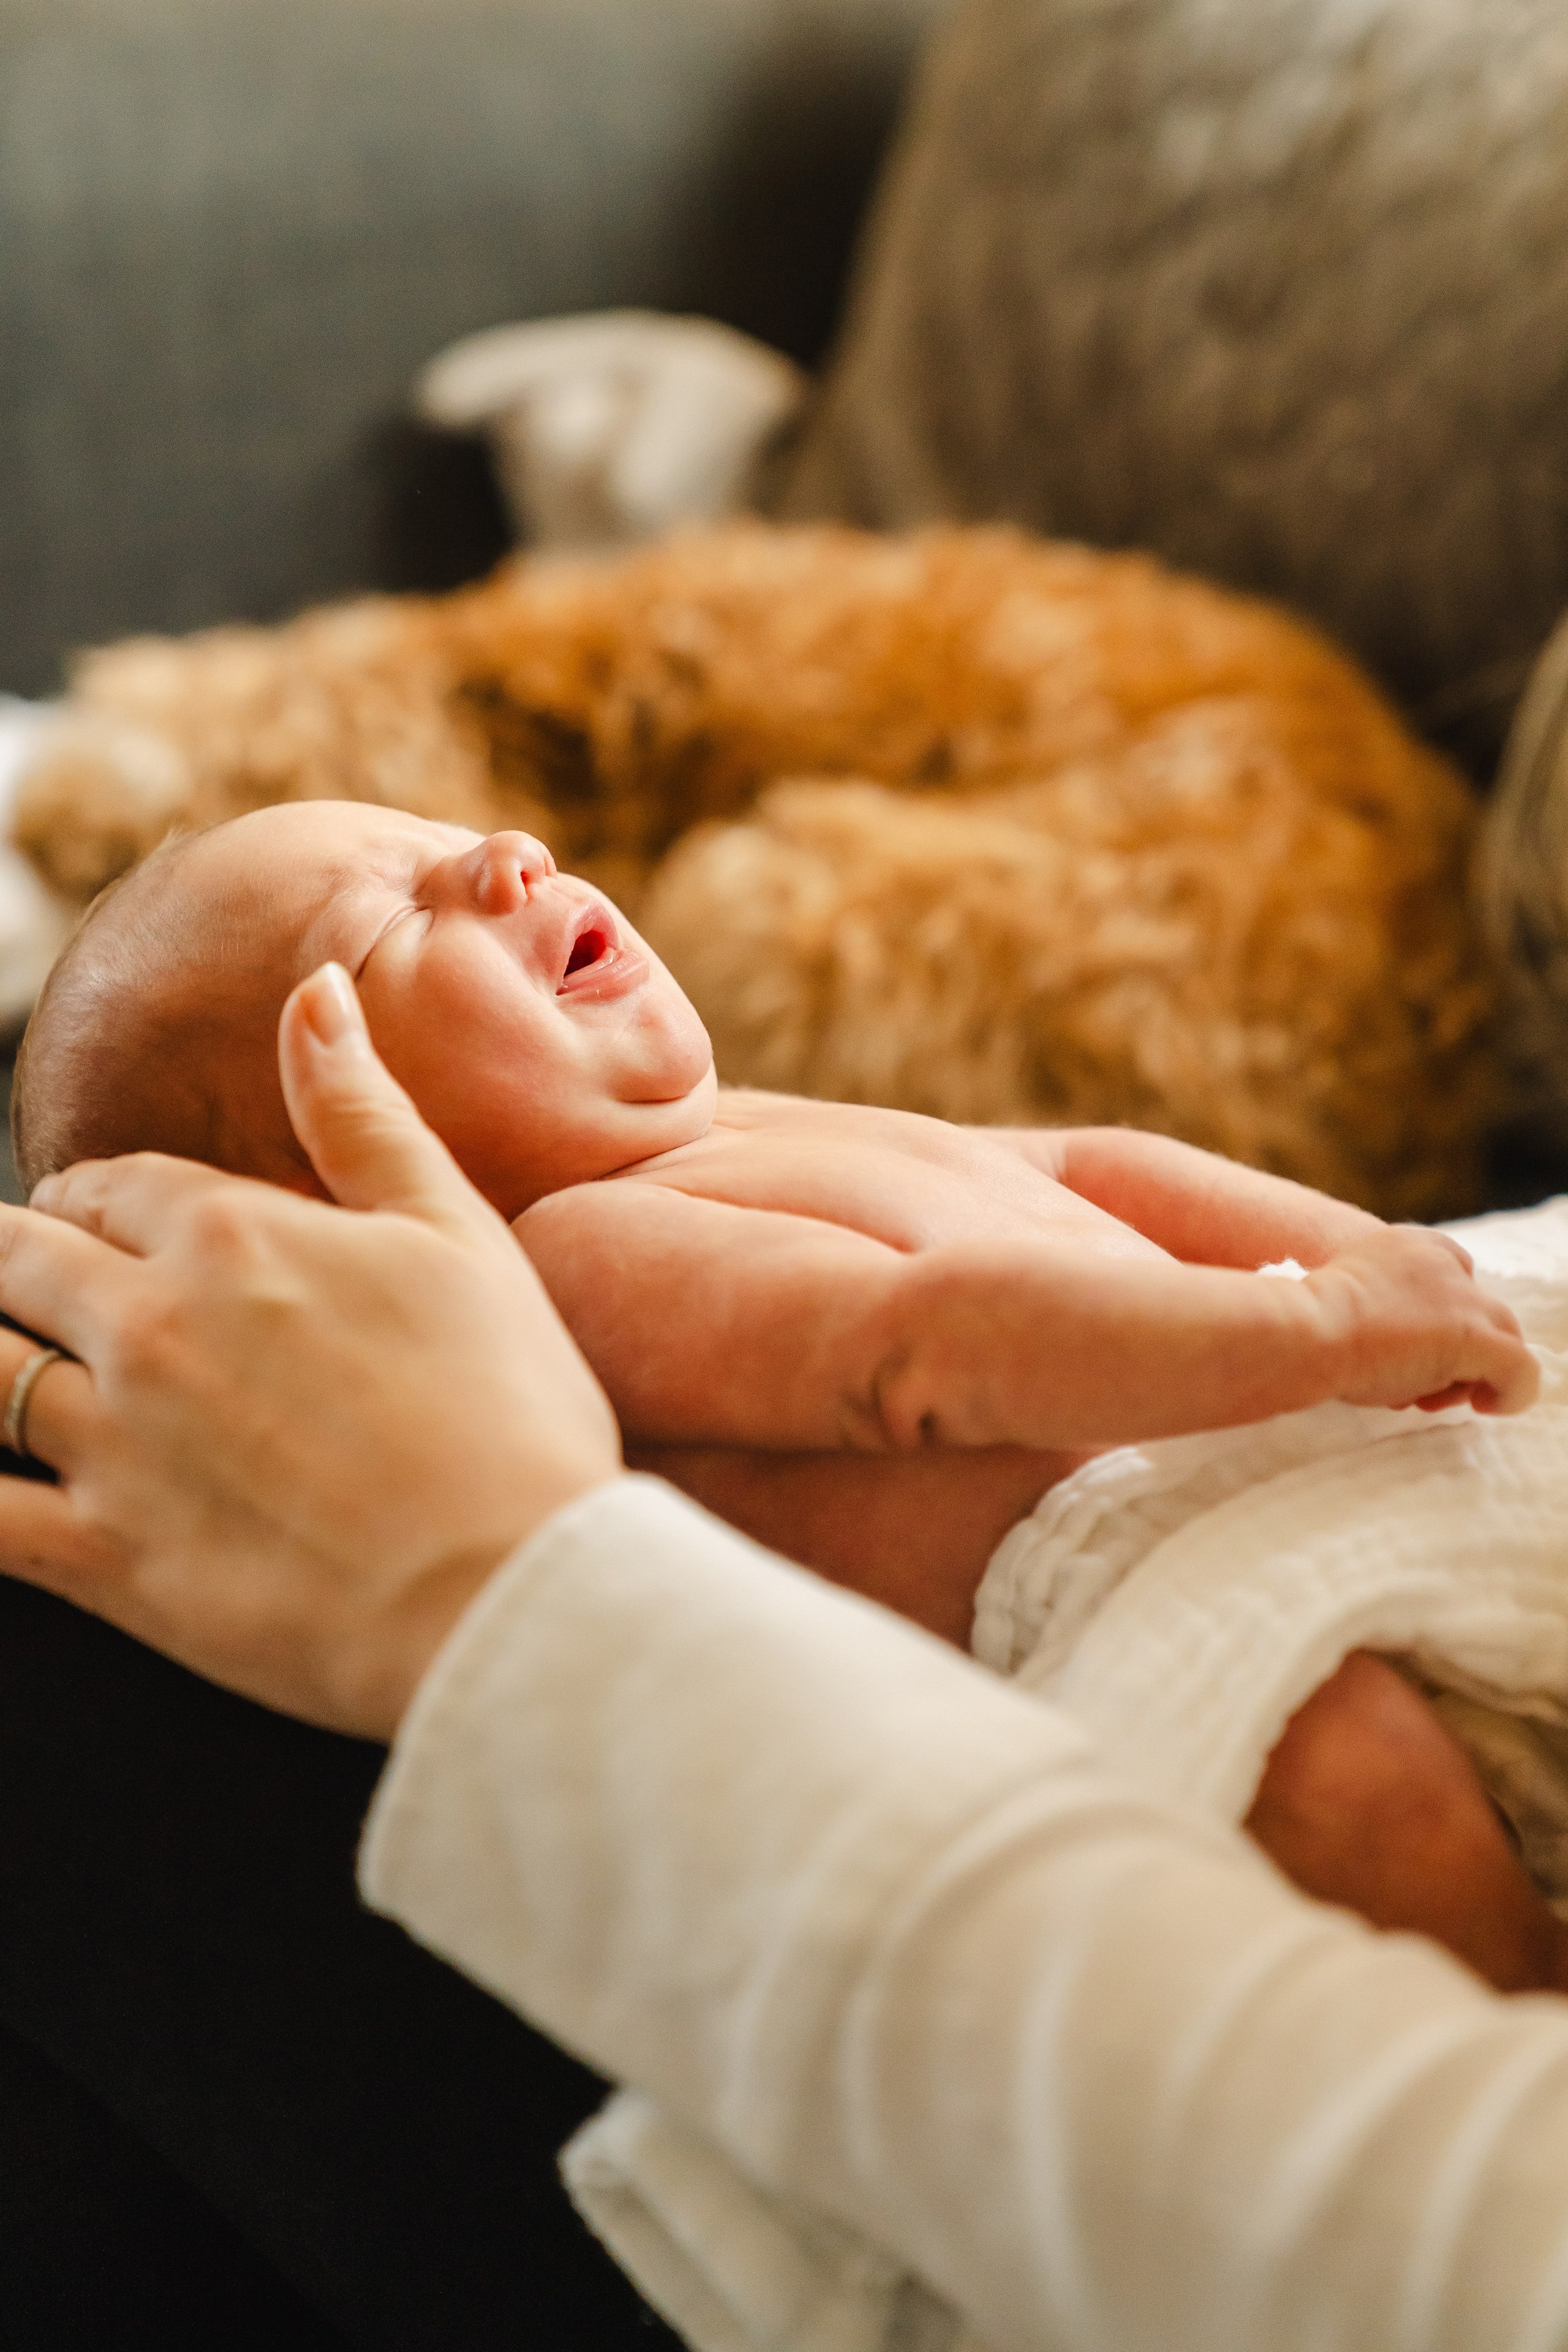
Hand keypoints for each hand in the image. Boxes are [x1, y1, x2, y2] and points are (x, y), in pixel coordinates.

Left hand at [0, 965, 621, 1735]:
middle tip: (25, 1277)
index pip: (111, 1187)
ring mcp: (115, 1445)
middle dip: (13, 1259)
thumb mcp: (455, 1231)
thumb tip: (312, 991)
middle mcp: (149, 1326)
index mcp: (230, 1235)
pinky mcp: (106, 1558)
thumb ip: (362, 1110)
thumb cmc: (509, 1408)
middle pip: (17, 1263)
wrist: (510, 1587)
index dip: (97, 1197)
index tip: (100, 1217)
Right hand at [1302, 1226, 1538, 1416]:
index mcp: (1404, 1245)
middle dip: (1457, 1351)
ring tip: (1427, 1399)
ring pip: (1502, 1336)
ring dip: (1472, 1372)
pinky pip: (1520, 1369)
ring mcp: (1462, 1299)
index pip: (1452, 1274)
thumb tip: (1397, 1355)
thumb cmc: (1304, 1327)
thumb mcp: (1342, 1302)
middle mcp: (1441, 1263)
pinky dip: (1513, 1392)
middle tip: (1417, 1386)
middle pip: (1480, 1309)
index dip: (1441, 1318)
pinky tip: (1488, 1407)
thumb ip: (1378, 1309)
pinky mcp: (1475, 1337)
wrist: (1302, 1333)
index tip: (1413, 1349)